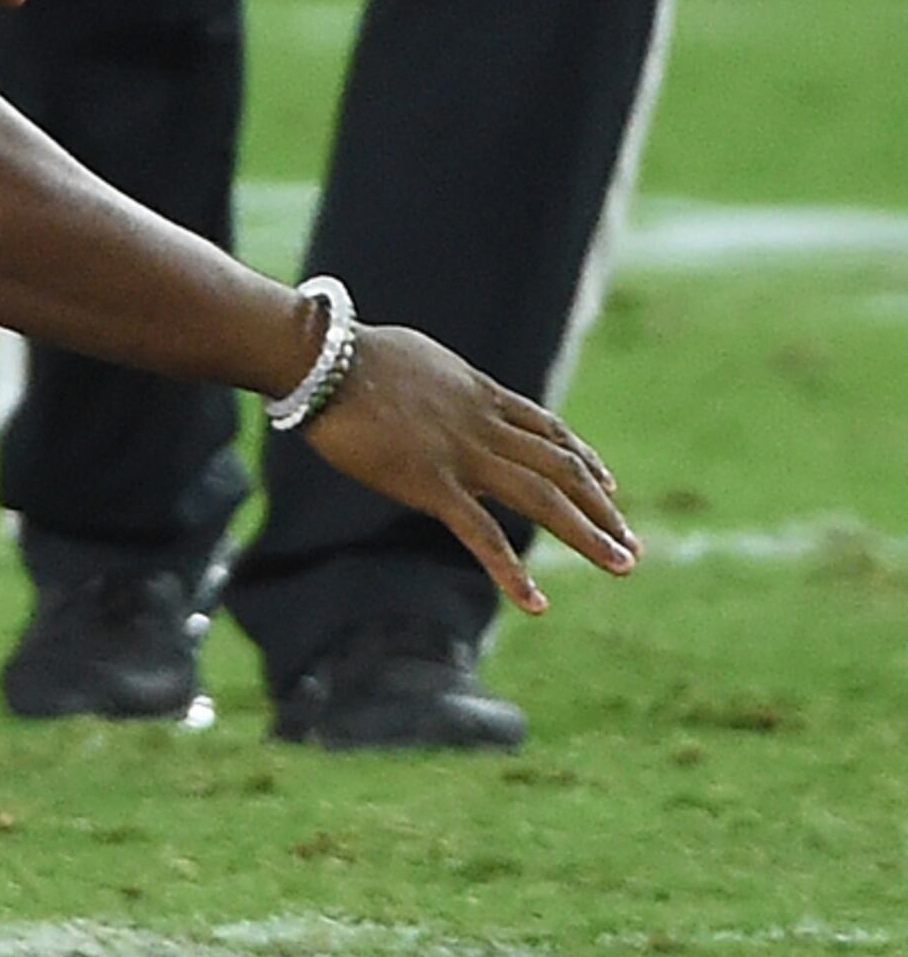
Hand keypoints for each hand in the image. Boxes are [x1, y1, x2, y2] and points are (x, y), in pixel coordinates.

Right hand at [296, 326, 640, 612]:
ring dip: (588, 534)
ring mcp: (463, 455)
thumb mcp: (413, 359)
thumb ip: (434, 381)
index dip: (583, 457)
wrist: (325, 361)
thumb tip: (426, 381)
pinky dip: (511, 572)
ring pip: (544, 498)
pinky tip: (536, 603)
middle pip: (563, 468)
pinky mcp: (432, 484)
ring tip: (623, 565)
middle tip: (631, 543)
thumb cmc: (347, 353)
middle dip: (602, 507)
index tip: (608, 482)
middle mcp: (485, 425)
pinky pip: (482, 535)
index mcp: (479, 394)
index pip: (548, 429)